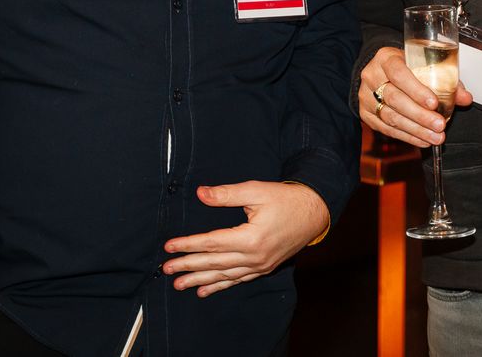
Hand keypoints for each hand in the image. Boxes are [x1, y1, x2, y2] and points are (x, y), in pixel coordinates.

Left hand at [162, 181, 329, 296]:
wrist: (314, 212)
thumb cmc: (285, 199)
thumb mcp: (256, 190)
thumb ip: (227, 194)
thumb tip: (201, 193)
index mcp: (251, 238)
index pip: (212, 244)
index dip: (189, 245)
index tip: (169, 247)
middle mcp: (255, 257)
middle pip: (215, 263)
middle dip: (188, 266)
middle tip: (167, 269)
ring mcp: (260, 266)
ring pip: (224, 276)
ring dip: (200, 280)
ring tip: (180, 284)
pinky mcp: (264, 267)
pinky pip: (237, 280)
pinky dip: (220, 286)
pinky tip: (205, 290)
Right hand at [358, 46, 472, 147]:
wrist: (381, 72)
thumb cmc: (406, 67)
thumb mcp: (423, 65)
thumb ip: (445, 80)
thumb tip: (465, 98)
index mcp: (386, 58)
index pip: (398, 73)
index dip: (416, 89)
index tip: (434, 103)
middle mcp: (372, 76)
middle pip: (394, 98)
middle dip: (420, 115)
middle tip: (440, 125)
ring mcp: (366, 96)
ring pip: (391, 116)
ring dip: (416, 129)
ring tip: (435, 136)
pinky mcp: (367, 114)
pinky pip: (387, 129)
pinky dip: (408, 136)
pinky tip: (423, 140)